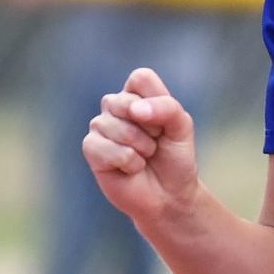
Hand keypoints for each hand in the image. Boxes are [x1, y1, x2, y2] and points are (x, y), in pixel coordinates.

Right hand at [82, 66, 198, 226]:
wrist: (169, 194)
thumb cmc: (175, 157)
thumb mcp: (182, 127)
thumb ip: (166, 108)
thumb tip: (134, 110)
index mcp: (138, 93)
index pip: (140, 78)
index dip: (157, 103)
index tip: (165, 124)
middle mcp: (115, 105)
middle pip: (127, 103)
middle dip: (150, 129)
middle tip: (155, 143)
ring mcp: (100, 126)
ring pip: (117, 127)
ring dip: (141, 148)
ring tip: (143, 157)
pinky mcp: (91, 148)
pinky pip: (105, 147)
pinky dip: (127, 162)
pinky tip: (130, 168)